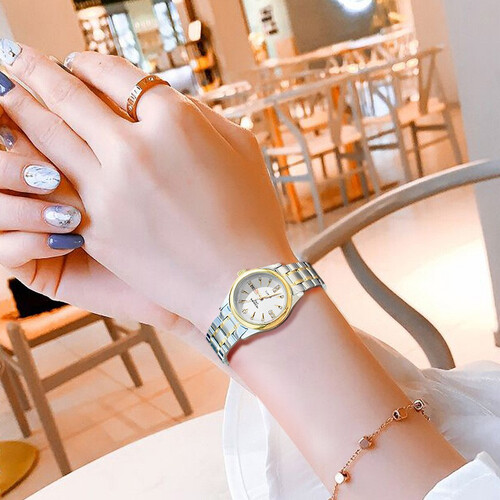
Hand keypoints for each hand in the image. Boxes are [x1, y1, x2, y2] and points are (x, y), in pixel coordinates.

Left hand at [0, 43, 293, 331]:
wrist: (242, 284)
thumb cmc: (252, 218)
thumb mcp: (242, 150)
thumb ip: (201, 117)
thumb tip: (166, 100)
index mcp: (177, 122)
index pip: (121, 76)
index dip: (93, 63)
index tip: (77, 62)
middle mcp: (136, 148)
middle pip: (72, 97)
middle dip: (38, 72)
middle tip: (17, 57)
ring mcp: (111, 190)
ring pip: (50, 136)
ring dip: (22, 108)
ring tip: (2, 91)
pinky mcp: (97, 228)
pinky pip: (54, 186)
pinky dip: (33, 163)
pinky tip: (21, 150)